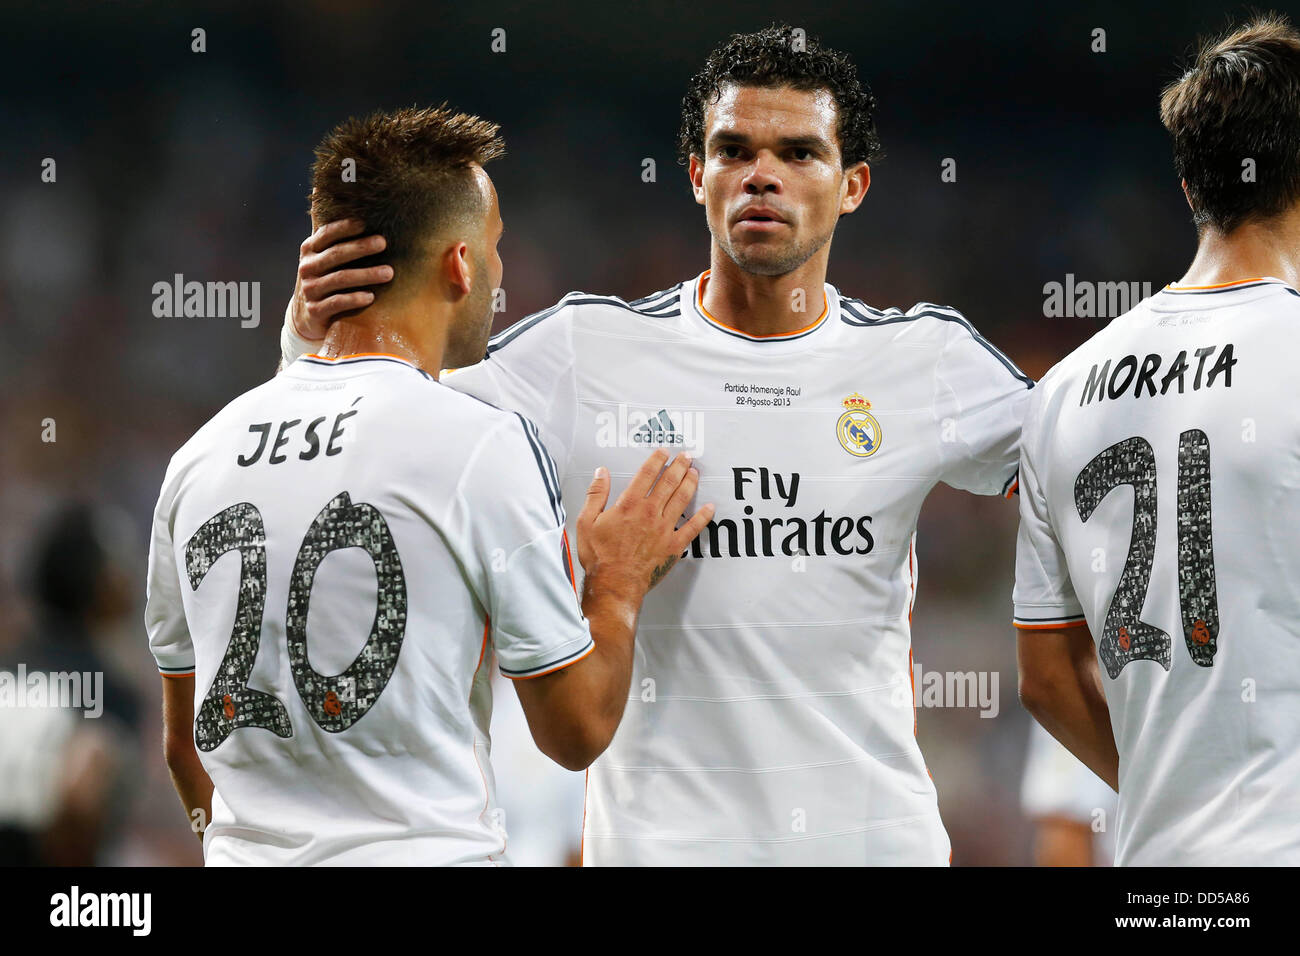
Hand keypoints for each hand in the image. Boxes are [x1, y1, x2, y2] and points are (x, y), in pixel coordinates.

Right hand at [291, 219, 393, 339]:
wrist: (306, 317)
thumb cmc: (325, 280)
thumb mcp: (324, 259)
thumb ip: (336, 239)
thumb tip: (354, 207)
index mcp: (309, 250)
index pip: (327, 234)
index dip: (344, 227)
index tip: (365, 223)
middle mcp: (307, 268)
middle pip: (336, 254)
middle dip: (361, 247)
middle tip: (383, 243)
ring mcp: (310, 289)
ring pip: (340, 278)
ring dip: (366, 274)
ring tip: (389, 273)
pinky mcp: (315, 310)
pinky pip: (337, 302)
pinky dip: (354, 299)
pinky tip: (371, 297)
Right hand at [576, 451, 713, 600]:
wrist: (615, 584)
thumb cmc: (600, 557)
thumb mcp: (586, 522)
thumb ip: (595, 494)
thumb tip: (600, 473)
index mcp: (629, 505)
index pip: (647, 474)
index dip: (657, 460)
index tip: (663, 452)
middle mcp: (650, 513)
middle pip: (669, 482)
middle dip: (679, 466)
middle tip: (686, 456)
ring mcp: (664, 529)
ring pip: (682, 499)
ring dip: (690, 483)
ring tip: (695, 472)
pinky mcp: (674, 545)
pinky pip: (693, 527)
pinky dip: (703, 516)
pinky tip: (710, 507)